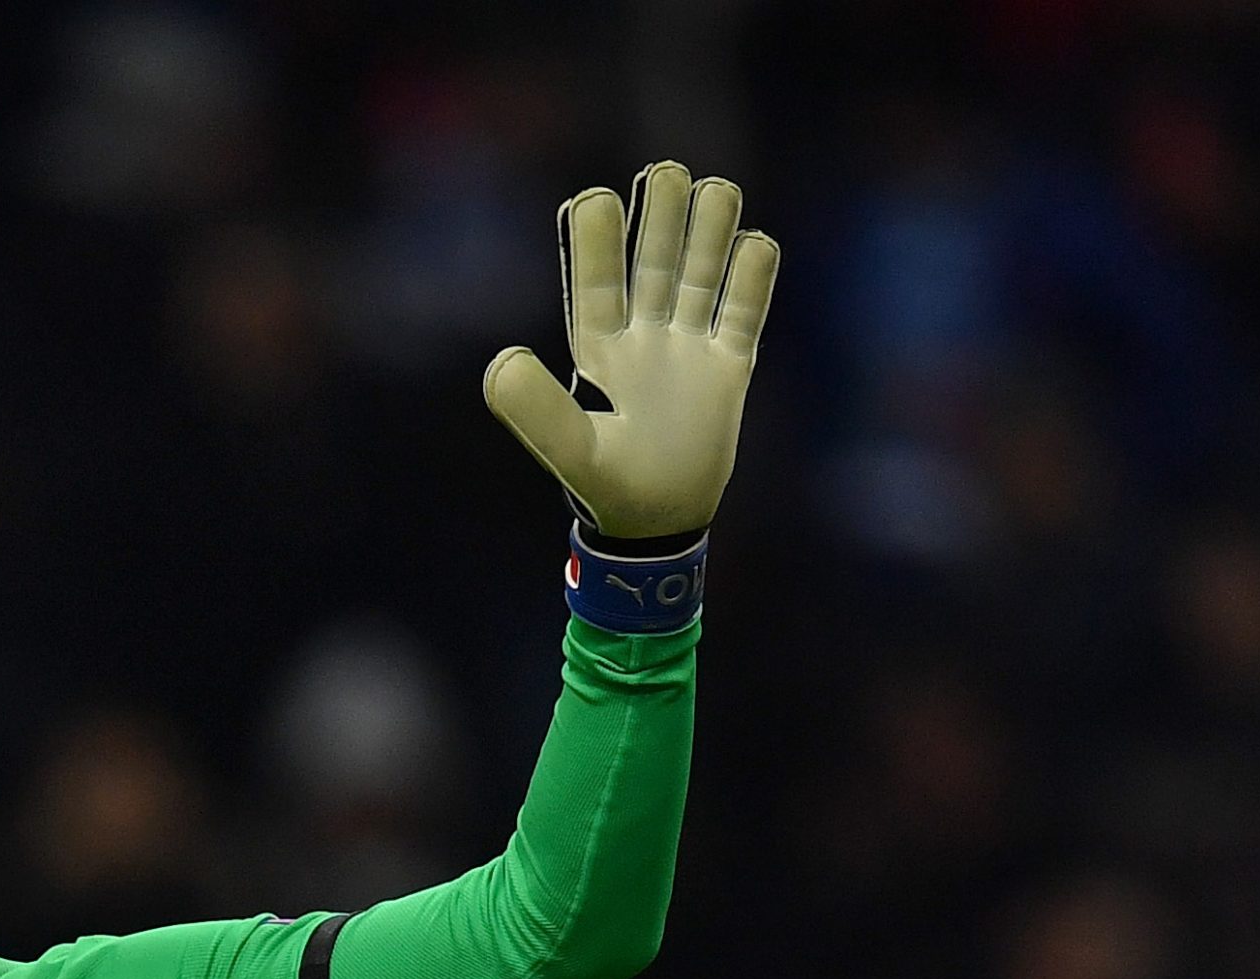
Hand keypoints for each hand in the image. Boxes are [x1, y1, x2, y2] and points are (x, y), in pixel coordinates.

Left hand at [484, 161, 778, 540]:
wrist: (659, 524)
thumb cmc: (608, 489)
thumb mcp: (569, 450)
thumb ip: (536, 409)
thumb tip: (501, 360)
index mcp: (598, 350)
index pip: (597, 283)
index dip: (596, 243)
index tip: (594, 200)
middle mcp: (642, 337)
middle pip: (652, 263)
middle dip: (660, 219)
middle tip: (667, 173)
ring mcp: (687, 349)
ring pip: (698, 277)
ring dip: (706, 235)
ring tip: (716, 188)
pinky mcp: (727, 369)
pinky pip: (741, 315)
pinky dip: (751, 282)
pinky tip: (757, 244)